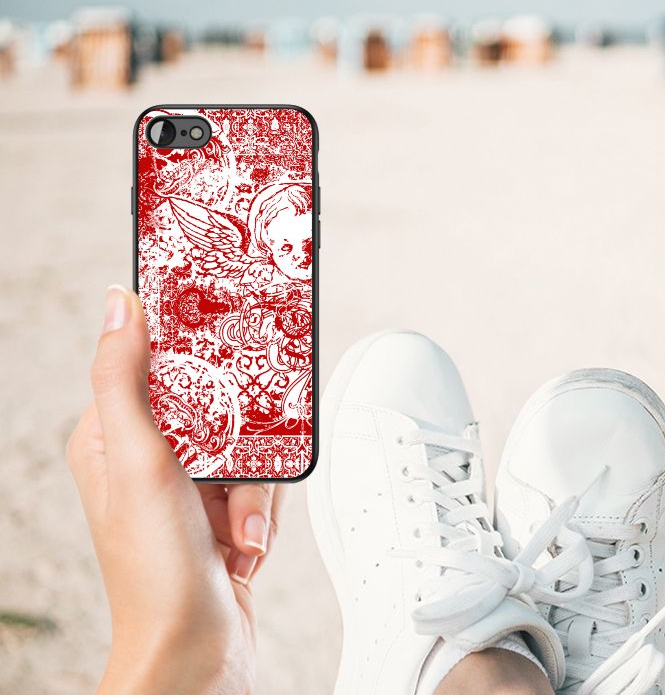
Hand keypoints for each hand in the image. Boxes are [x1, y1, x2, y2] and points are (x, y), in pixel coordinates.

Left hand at [66, 285, 285, 693]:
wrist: (196, 652)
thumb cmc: (156, 572)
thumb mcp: (139, 462)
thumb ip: (124, 379)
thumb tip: (118, 303)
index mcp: (111, 437)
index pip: (157, 365)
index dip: (195, 356)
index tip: (225, 347)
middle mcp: (148, 459)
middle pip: (218, 405)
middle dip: (240, 446)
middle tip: (232, 475)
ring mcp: (187, 488)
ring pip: (248, 446)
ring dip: (254, 492)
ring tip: (237, 530)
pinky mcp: (220, 512)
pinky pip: (261, 483)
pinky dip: (262, 513)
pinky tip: (244, 545)